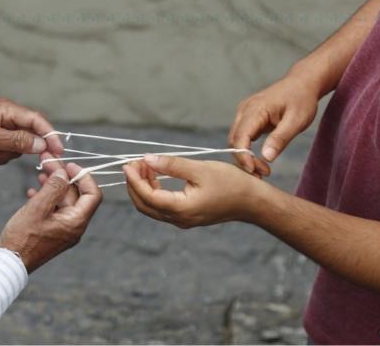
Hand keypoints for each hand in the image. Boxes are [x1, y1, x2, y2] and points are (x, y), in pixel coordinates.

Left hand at [0, 98, 63, 165]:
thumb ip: (17, 141)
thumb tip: (42, 144)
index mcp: (5, 109)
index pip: (36, 120)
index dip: (49, 135)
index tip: (58, 151)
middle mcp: (5, 119)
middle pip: (28, 137)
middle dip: (16, 149)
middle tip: (2, 153)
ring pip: (16, 149)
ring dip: (1, 156)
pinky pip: (4, 155)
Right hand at [0, 163, 101, 271]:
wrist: (8, 263)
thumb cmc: (22, 238)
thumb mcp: (38, 208)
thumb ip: (54, 187)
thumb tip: (64, 173)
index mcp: (75, 222)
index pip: (93, 195)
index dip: (83, 176)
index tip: (68, 165)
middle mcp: (73, 227)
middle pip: (75, 195)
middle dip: (62, 176)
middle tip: (47, 162)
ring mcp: (62, 230)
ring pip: (63, 201)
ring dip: (53, 185)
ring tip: (39, 173)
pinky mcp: (51, 232)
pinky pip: (54, 210)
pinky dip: (46, 198)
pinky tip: (32, 191)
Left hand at [123, 154, 262, 228]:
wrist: (252, 202)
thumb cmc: (230, 183)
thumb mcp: (200, 169)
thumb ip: (172, 165)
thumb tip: (147, 159)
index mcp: (181, 209)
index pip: (147, 196)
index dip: (134, 180)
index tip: (127, 163)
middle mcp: (179, 219)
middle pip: (144, 205)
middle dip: (134, 184)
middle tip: (133, 163)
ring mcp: (183, 220)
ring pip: (152, 207)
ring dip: (143, 187)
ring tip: (144, 165)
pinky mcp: (187, 216)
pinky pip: (162, 206)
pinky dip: (154, 191)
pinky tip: (156, 174)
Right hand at [228, 64, 322, 174]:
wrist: (302, 83)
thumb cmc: (301, 100)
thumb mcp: (296, 121)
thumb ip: (280, 138)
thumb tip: (266, 157)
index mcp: (255, 109)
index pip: (240, 136)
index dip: (243, 156)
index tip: (254, 172)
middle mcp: (245, 109)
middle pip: (234, 140)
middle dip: (244, 160)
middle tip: (263, 174)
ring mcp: (245, 112)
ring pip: (236, 139)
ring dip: (245, 157)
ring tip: (263, 170)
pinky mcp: (249, 117)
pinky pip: (242, 136)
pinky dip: (247, 151)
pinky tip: (260, 161)